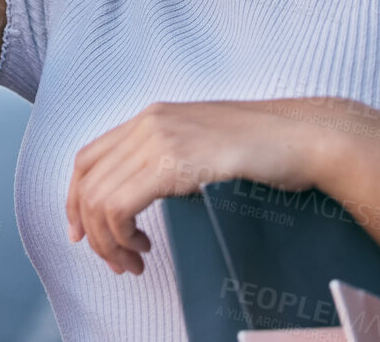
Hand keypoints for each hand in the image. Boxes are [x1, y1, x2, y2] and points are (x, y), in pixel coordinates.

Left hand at [65, 95, 379, 274]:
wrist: (304, 136)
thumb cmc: (264, 148)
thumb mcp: (202, 146)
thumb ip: (170, 159)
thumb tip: (145, 191)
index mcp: (150, 117)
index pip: (87, 157)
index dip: (75, 198)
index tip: (83, 233)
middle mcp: (147, 122)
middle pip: (86, 180)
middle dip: (91, 229)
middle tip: (114, 260)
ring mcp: (158, 138)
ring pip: (99, 198)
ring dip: (109, 240)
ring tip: (133, 261)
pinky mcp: (173, 160)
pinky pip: (120, 204)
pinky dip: (121, 235)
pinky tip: (145, 248)